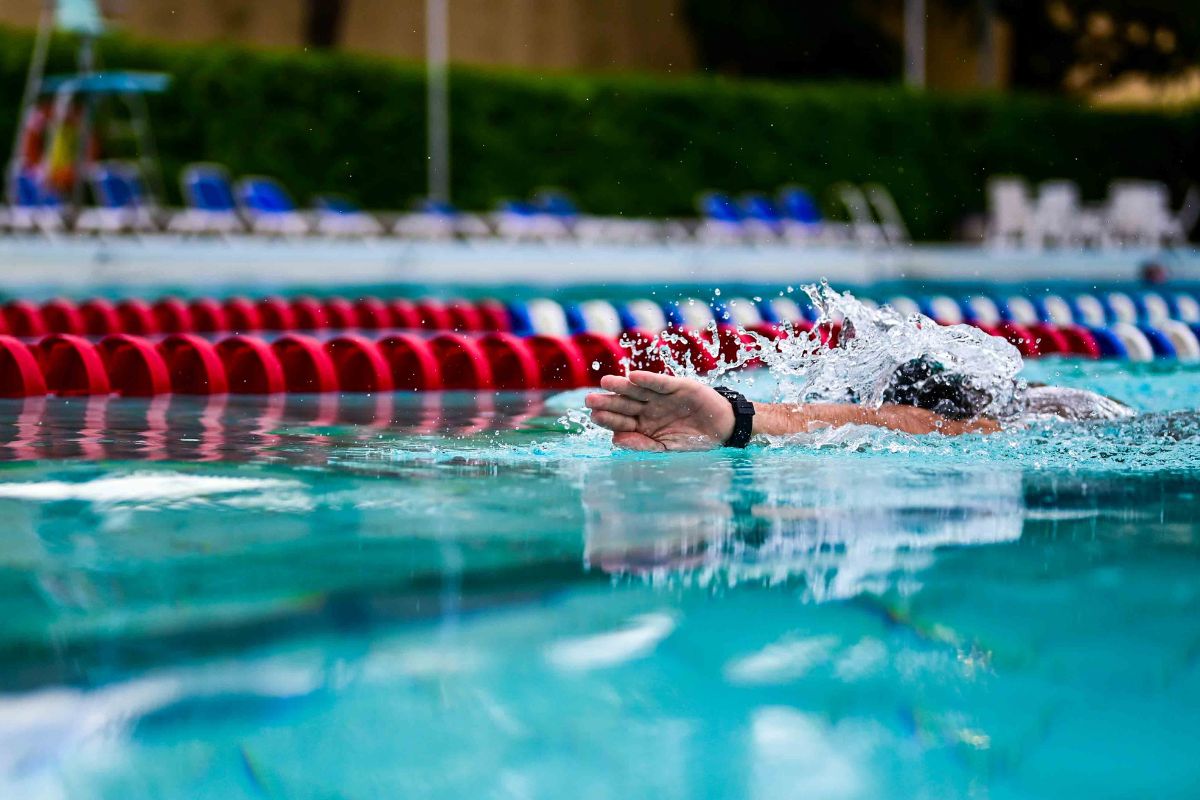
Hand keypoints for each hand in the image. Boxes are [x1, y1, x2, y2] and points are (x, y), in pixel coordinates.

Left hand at [584, 371, 735, 450]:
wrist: (723, 429)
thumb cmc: (695, 441)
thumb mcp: (667, 447)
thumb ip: (642, 445)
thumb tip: (615, 440)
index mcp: (643, 425)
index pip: (621, 421)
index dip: (608, 419)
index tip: (593, 417)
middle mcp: (649, 409)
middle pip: (624, 404)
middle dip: (607, 402)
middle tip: (589, 400)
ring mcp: (661, 396)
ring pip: (637, 390)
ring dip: (622, 386)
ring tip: (605, 382)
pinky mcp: (677, 386)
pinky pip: (660, 383)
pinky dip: (648, 380)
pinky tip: (634, 377)